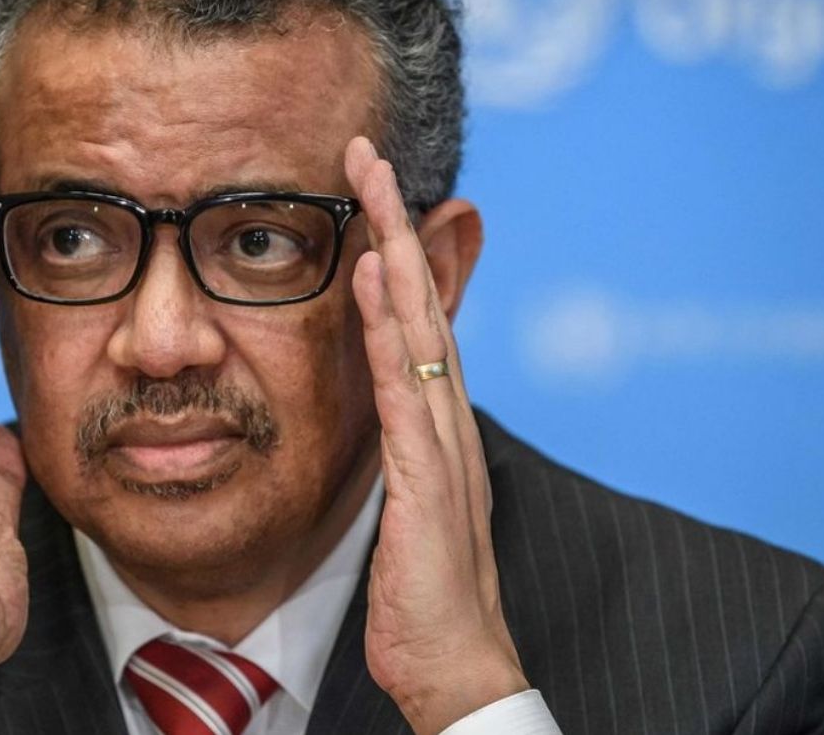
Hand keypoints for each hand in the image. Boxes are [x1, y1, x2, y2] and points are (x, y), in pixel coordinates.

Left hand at [346, 138, 527, 732]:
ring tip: (371, 186)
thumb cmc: (424, 599)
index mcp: (436, 430)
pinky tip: (370, 281)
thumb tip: (380, 419)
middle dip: (396, 228)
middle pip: (422, 307)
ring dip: (393, 254)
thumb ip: (396, 457)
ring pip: (419, 331)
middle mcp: (447, 424)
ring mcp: (443, 448)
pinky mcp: (429, 482)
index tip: (366, 198)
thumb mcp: (404, 509)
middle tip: (368, 156)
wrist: (457, 668)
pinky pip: (402, 391)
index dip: (394, 258)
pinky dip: (389, 332)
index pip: (416, 326)